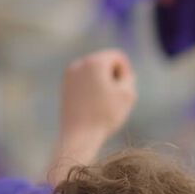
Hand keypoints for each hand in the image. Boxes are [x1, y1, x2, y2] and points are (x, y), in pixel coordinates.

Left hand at [49, 49, 135, 181]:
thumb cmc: (105, 116)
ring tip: (101, 105)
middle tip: (111, 101)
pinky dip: (92, 91)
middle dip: (112, 78)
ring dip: (102, 85)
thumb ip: (129, 77)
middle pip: (105, 63)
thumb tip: (121, 72)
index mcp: (95, 61)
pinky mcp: (65, 86)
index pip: (118, 57)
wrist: (79, 136)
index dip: (125, 75)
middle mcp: (80, 63)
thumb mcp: (127, 95)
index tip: (121, 93)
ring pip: (94, 73)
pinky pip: (85, 82)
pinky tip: (92, 107)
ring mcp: (70, 74)